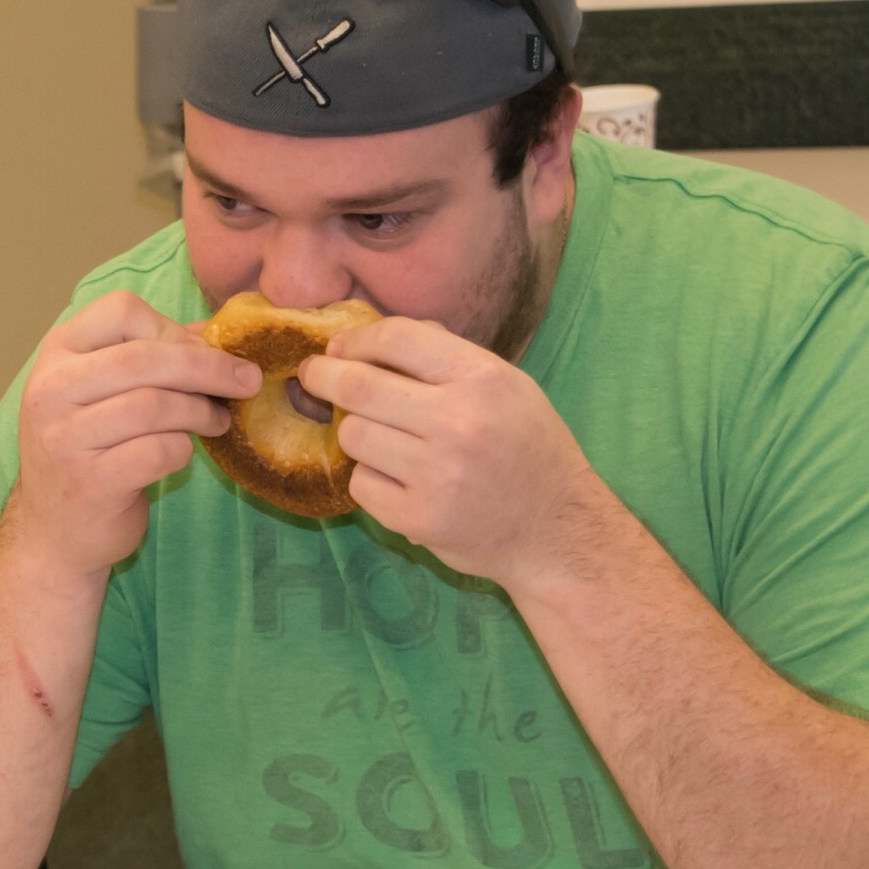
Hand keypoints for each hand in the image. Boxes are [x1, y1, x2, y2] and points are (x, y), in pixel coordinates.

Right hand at [8, 290, 262, 577]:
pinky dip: (184, 449)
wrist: (53, 531)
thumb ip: (150, 354)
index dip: (171, 327)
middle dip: (208, 367)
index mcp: (57, 354)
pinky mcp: (89, 482)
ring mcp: (65, 438)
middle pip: (146, 357)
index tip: (201, 350)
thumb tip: (215, 330)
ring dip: (201, 411)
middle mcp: (51, 390)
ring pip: (156, 405)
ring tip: (218, 420)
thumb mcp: (101, 392)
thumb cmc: (88, 451)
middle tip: (246, 380)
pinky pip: (158, 451)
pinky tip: (188, 452)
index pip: (120, 310)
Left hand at [299, 317, 609, 587]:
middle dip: (323, 377)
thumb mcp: (508, 387)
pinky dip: (370, 479)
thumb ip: (447, 358)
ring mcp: (437, 474)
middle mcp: (460, 422)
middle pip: (358, 387)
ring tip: (382, 440)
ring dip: (356, 434)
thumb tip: (375, 339)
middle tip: (312, 376)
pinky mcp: (418, 517)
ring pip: (352, 436)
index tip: (338, 348)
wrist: (556, 530)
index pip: (398, 338)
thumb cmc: (527, 448)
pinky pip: (361, 484)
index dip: (356, 339)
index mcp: (484, 379)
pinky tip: (399, 481)